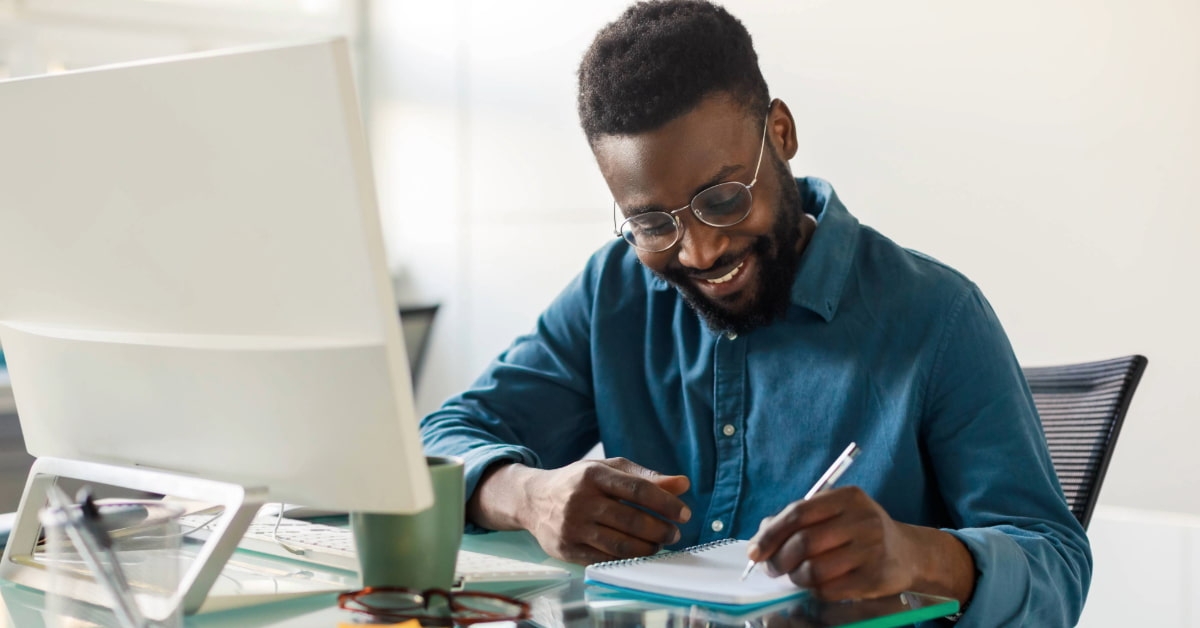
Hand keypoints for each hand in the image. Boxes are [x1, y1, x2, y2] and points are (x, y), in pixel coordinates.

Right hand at [470, 458, 690, 564]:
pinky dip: (627, 559)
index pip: (637, 490)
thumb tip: (683, 484)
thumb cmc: (579, 482)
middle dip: (660, 530)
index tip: (683, 514)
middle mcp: (581, 500)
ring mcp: (572, 527)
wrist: (533, 500)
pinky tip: (638, 554)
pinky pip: (604, 559)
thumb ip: (645, 477)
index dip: (665, 503)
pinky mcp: (567, 549)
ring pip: (620, 544)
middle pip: (631, 520)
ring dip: (647, 548)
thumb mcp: (608, 470)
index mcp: (594, 475)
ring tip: (659, 545)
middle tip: (674, 533)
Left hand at [746, 487, 974, 603]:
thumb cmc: (859, 532)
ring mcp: (871, 549)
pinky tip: (818, 585)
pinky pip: (829, 589)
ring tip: (796, 577)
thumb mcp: (835, 514)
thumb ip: (798, 519)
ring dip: (796, 577)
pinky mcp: (875, 577)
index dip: (770, 534)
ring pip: (814, 569)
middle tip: (772, 569)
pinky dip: (815, 590)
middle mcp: (862, 519)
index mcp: (847, 497)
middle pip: (804, 542)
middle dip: (779, 560)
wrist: (908, 553)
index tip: (754, 552)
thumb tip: (760, 539)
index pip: (798, 513)